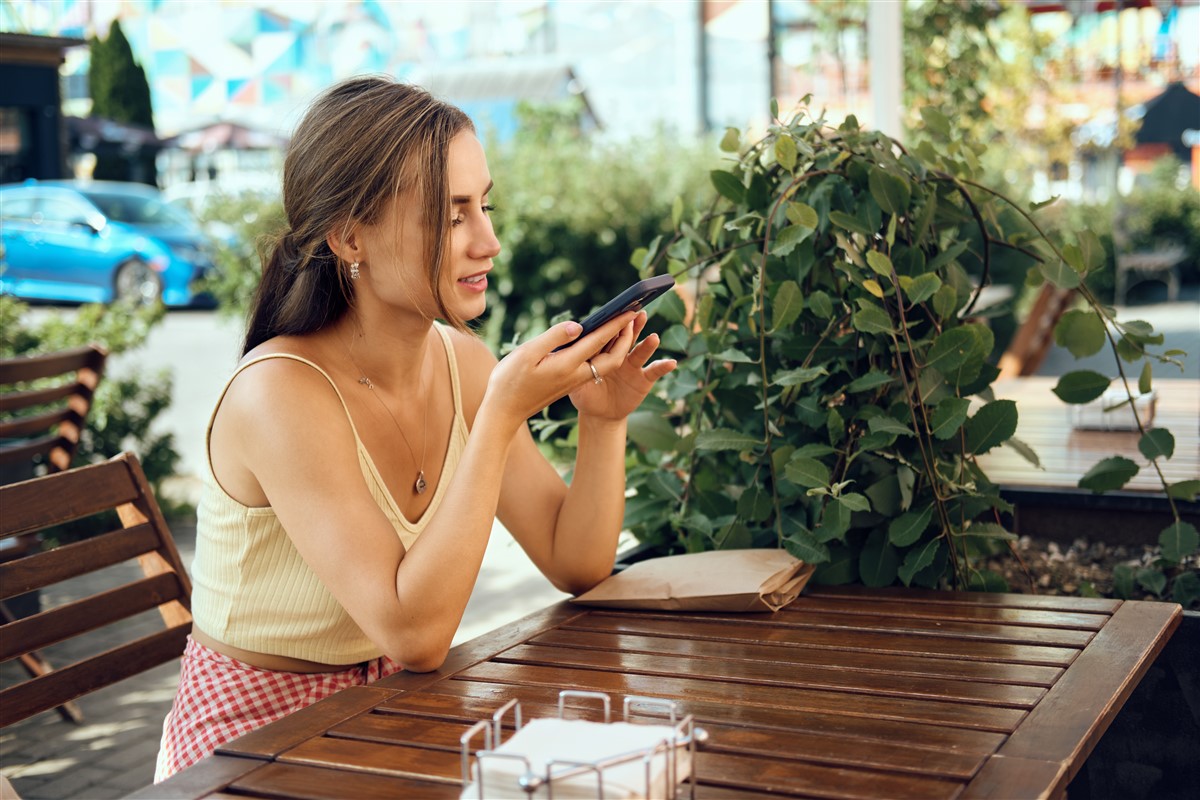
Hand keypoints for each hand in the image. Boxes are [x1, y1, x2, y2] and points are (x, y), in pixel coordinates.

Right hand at [484, 314, 639, 427]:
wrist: (504, 411)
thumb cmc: (510, 381)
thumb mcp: (527, 354)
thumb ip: (553, 338)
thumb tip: (577, 325)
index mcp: (567, 365)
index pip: (598, 342)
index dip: (616, 325)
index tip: (630, 310)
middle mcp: (576, 375)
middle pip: (612, 357)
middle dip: (625, 337)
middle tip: (632, 315)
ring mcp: (574, 380)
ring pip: (605, 363)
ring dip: (617, 344)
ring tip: (621, 324)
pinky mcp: (569, 383)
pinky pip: (594, 366)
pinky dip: (604, 351)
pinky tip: (601, 339)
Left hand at [568, 311, 676, 419]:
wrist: (599, 414)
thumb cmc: (585, 394)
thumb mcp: (576, 381)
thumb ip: (576, 367)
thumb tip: (569, 353)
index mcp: (603, 351)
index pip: (609, 335)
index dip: (613, 324)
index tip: (618, 312)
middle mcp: (620, 354)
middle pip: (628, 337)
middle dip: (634, 326)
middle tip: (639, 313)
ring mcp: (633, 366)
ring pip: (641, 351)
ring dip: (648, 344)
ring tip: (654, 338)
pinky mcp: (643, 379)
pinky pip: (654, 371)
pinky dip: (663, 366)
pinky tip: (671, 363)